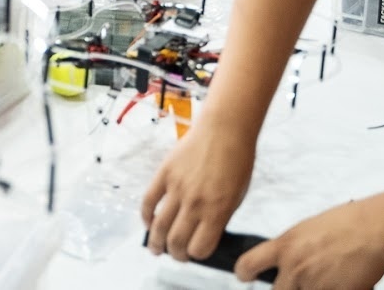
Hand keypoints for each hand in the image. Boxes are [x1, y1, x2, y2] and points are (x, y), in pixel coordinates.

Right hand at [141, 120, 256, 262]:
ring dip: (156, 242)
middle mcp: (195, 203)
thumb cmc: (237, 161)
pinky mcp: (164, 174)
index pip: (200, 248)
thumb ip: (220, 217)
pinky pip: (149, 201)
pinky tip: (149, 223)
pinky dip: (146, 216)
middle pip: (177, 241)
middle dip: (175, 254)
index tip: (195, 253)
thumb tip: (204, 234)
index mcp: (218, 210)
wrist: (224, 129)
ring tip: (156, 248)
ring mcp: (177, 188)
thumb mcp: (237, 196)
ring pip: (159, 225)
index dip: (197, 255)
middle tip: (176, 255)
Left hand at [234, 202, 383, 289]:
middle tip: (300, 281)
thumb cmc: (347, 224)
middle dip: (286, 289)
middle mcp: (295, 269)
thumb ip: (293, 249)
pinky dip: (337, 289)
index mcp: (285, 247)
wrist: (374, 232)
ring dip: (316, 289)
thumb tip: (288, 261)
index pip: (249, 263)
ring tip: (332, 274)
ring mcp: (314, 285)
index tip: (244, 276)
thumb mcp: (307, 230)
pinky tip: (347, 280)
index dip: (244, 272)